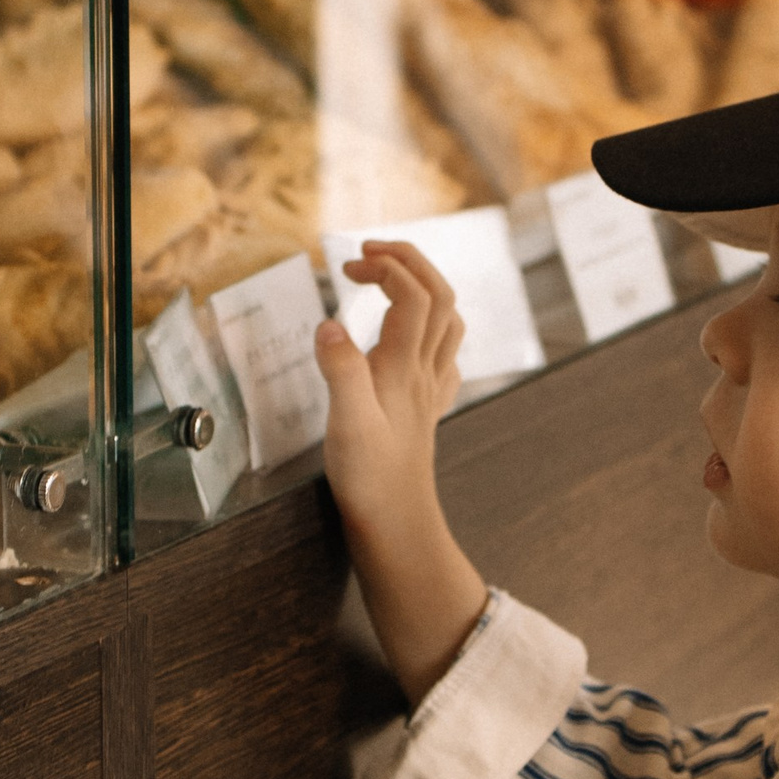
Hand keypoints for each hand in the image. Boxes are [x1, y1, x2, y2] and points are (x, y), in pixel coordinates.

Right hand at [316, 243, 485, 705]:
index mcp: (404, 367)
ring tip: (388, 280)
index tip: (347, 265)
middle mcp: (424, 371)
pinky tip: (413, 339)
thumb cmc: (370, 479)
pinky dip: (431, 331)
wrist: (397, 524)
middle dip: (408, 261)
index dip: (385, 266)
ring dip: (424, 288)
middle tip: (366, 253)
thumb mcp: (345, 422)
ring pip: (448, 321)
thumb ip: (340, 368)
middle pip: (439, 295)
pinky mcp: (426, 409)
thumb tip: (330, 322)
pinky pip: (444, 356)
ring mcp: (430, 389)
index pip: (411, 293)